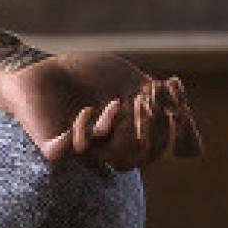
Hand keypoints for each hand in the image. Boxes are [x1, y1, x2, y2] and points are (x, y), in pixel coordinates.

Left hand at [0, 46, 202, 172]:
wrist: (41, 69)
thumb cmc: (86, 74)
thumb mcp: (127, 79)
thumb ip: (155, 95)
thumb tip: (186, 108)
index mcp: (126, 138)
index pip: (155, 149)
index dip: (168, 132)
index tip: (175, 107)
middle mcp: (106, 152)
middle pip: (137, 157)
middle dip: (148, 130)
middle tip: (146, 103)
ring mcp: (80, 152)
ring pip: (108, 158)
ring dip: (116, 129)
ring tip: (115, 104)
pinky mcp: (53, 149)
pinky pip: (70, 152)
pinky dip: (83, 132)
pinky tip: (85, 112)